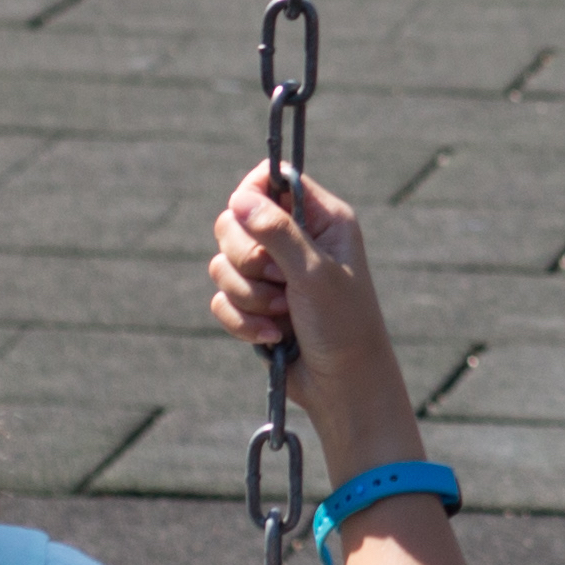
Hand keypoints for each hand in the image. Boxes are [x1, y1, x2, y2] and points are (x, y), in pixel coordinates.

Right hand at [210, 165, 420, 468]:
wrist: (342, 385)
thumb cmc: (343, 324)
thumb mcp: (314, 273)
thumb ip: (278, 233)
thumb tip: (240, 198)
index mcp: (322, 220)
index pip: (273, 179)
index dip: (252, 193)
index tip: (249, 217)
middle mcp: (296, 240)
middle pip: (235, 221)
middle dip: (248, 259)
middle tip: (279, 280)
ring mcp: (273, 274)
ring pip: (222, 264)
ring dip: (249, 296)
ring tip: (284, 314)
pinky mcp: (254, 305)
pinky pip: (221, 299)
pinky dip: (242, 321)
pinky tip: (274, 336)